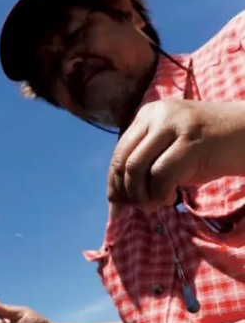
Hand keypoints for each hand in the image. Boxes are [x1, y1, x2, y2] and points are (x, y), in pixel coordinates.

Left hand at [107, 99, 244, 210]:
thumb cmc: (208, 149)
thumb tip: (114, 198)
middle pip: (123, 161)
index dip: (114, 183)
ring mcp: (174, 125)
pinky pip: (160, 175)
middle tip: (140, 207)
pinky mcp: (191, 141)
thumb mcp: (169, 152)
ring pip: (137, 168)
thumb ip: (144, 166)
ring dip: (141, 195)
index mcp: (148, 114)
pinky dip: (160, 194)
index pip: (118, 152)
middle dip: (126, 192)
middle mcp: (157, 115)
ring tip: (155, 204)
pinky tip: (171, 197)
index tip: (119, 204)